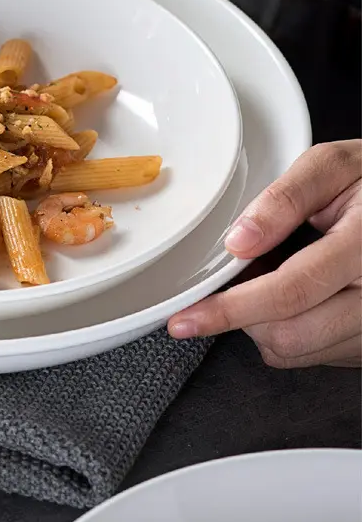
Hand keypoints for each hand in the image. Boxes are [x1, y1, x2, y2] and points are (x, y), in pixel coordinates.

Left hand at [169, 141, 360, 367]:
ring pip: (300, 351)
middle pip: (291, 334)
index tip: (187, 318)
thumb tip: (239, 240)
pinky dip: (290, 330)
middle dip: (244, 315)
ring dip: (265, 323)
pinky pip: (317, 354)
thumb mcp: (334, 167)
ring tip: (274, 278)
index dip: (230, 308)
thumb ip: (284, 197)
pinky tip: (297, 296)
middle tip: (233, 281)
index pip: (290, 291)